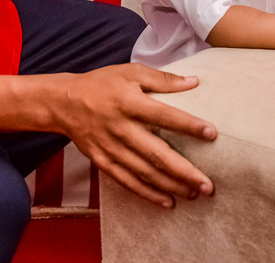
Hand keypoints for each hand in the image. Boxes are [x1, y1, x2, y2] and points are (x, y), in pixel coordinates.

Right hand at [53, 64, 216, 208]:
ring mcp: (110, 148)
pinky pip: (127, 181)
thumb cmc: (102, 84)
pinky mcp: (102, 162)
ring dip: (170, 186)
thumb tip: (194, 82)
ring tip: (194, 193)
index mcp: (129, 103)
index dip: (188, 125)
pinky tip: (167, 202)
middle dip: (184, 171)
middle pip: (156, 154)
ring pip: (144, 173)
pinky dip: (147, 194)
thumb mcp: (131, 72)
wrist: (63, 102)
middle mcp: (120, 128)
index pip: (164, 115)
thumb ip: (162, 79)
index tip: (211, 133)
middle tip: (207, 185)